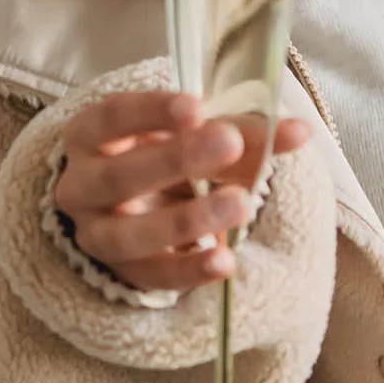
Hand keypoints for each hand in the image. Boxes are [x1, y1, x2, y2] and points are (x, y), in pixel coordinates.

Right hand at [52, 91, 313, 293]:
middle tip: (229, 143)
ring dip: (189, 219)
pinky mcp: (121, 273)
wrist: (132, 201)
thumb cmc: (167, 148)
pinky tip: (224, 259)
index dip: (151, 111)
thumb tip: (301, 131)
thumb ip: (243, 129)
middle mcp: (82, 186)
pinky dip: (189, 270)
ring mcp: (96, 235)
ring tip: (240, 205)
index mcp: (92, 135)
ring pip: (132, 234)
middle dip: (176, 159)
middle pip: (119, 176)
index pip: (112, 117)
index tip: (196, 106)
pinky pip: (152, 276)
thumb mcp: (194, 131)